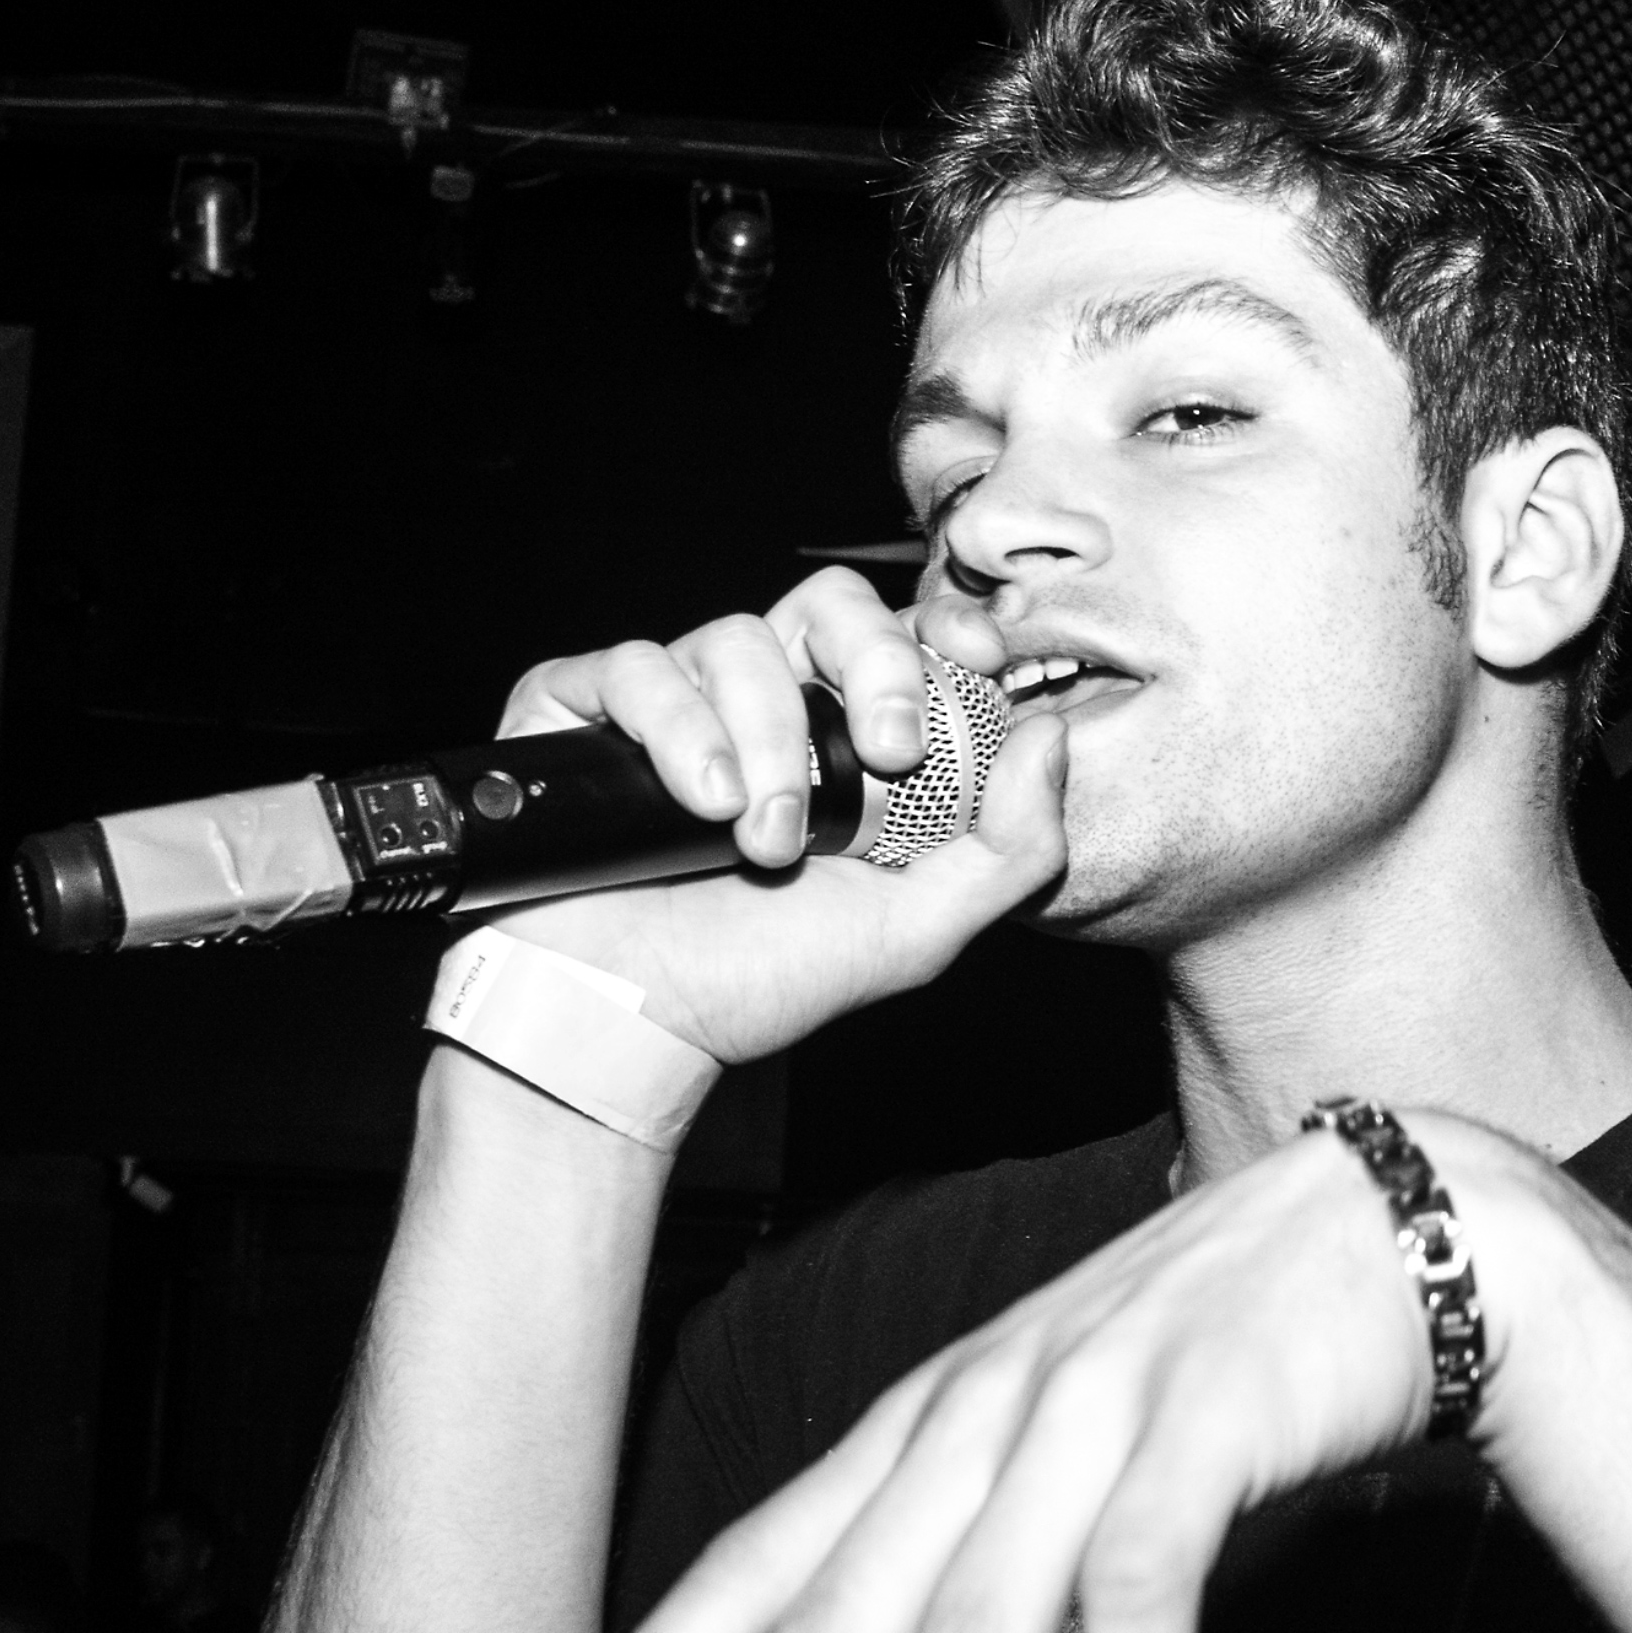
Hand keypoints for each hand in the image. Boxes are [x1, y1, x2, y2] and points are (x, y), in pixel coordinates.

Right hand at [482, 567, 1068, 1068]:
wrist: (641, 1028)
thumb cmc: (763, 977)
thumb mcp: (918, 929)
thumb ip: (1009, 847)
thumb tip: (1049, 737)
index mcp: (841, 736)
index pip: (900, 635)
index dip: (941, 628)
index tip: (975, 662)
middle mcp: (761, 703)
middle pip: (827, 604)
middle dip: (872, 662)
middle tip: (888, 752)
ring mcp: (673, 701)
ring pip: (736, 639)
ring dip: (769, 740)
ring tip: (766, 840)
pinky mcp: (582, 710)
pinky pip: (635, 668)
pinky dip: (678, 729)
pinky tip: (702, 805)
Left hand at [525, 1114, 1545, 1632]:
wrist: (1391, 1216)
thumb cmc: (1225, 1349)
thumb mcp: (1067, 1437)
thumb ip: (984, 1555)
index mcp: (938, 1422)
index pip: (770, 1554)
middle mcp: (989, 1416)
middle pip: (842, 1627)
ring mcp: (1095, 1412)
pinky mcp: (1211, 1418)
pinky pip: (1150, 1580)